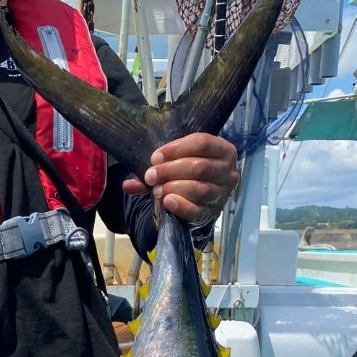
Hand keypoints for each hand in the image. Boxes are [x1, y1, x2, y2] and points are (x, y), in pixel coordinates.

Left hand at [124, 132, 238, 223]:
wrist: (195, 199)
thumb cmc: (186, 174)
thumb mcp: (173, 164)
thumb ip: (154, 169)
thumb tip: (128, 185)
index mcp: (223, 150)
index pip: (202, 142)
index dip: (177, 149)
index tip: (155, 157)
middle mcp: (228, 172)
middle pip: (199, 167)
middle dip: (171, 170)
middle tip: (151, 175)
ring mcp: (222, 194)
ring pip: (199, 189)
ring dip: (174, 188)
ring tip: (156, 189)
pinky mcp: (213, 214)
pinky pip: (197, 210)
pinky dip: (180, 206)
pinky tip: (167, 201)